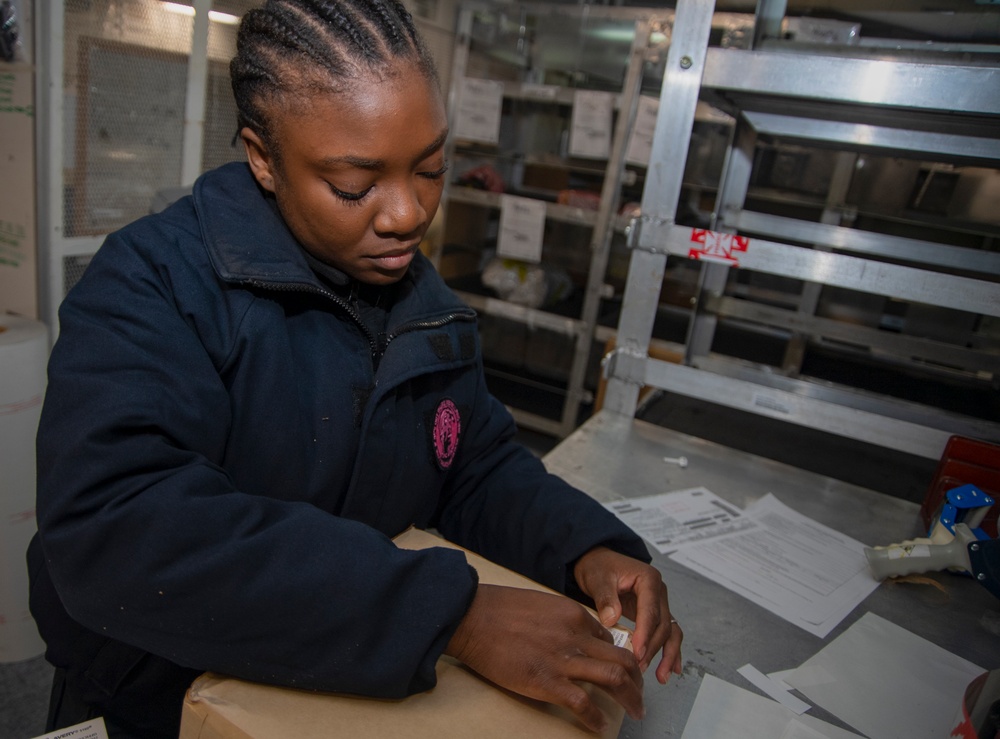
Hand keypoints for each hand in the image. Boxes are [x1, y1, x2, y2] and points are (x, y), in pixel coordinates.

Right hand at [445, 584, 643, 732]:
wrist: (473, 616)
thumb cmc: (499, 609)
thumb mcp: (541, 605)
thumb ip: (562, 621)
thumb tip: (572, 639)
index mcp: (574, 615)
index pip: (609, 641)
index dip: (620, 659)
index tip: (623, 672)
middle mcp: (576, 636)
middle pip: (623, 660)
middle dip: (637, 681)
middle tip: (640, 696)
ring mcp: (563, 660)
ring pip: (613, 679)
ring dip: (630, 699)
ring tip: (635, 711)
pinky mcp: (546, 682)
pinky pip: (583, 704)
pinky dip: (596, 718)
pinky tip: (599, 727)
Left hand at [573, 547, 682, 683]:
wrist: (598, 562)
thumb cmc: (599, 567)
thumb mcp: (598, 578)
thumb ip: (605, 598)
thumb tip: (611, 619)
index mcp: (648, 579)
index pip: (650, 611)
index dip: (645, 634)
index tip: (638, 653)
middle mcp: (659, 591)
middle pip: (662, 625)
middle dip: (652, 648)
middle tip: (639, 667)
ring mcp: (659, 603)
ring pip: (670, 632)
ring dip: (667, 654)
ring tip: (661, 676)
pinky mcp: (654, 613)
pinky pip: (667, 633)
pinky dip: (670, 650)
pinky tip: (671, 668)